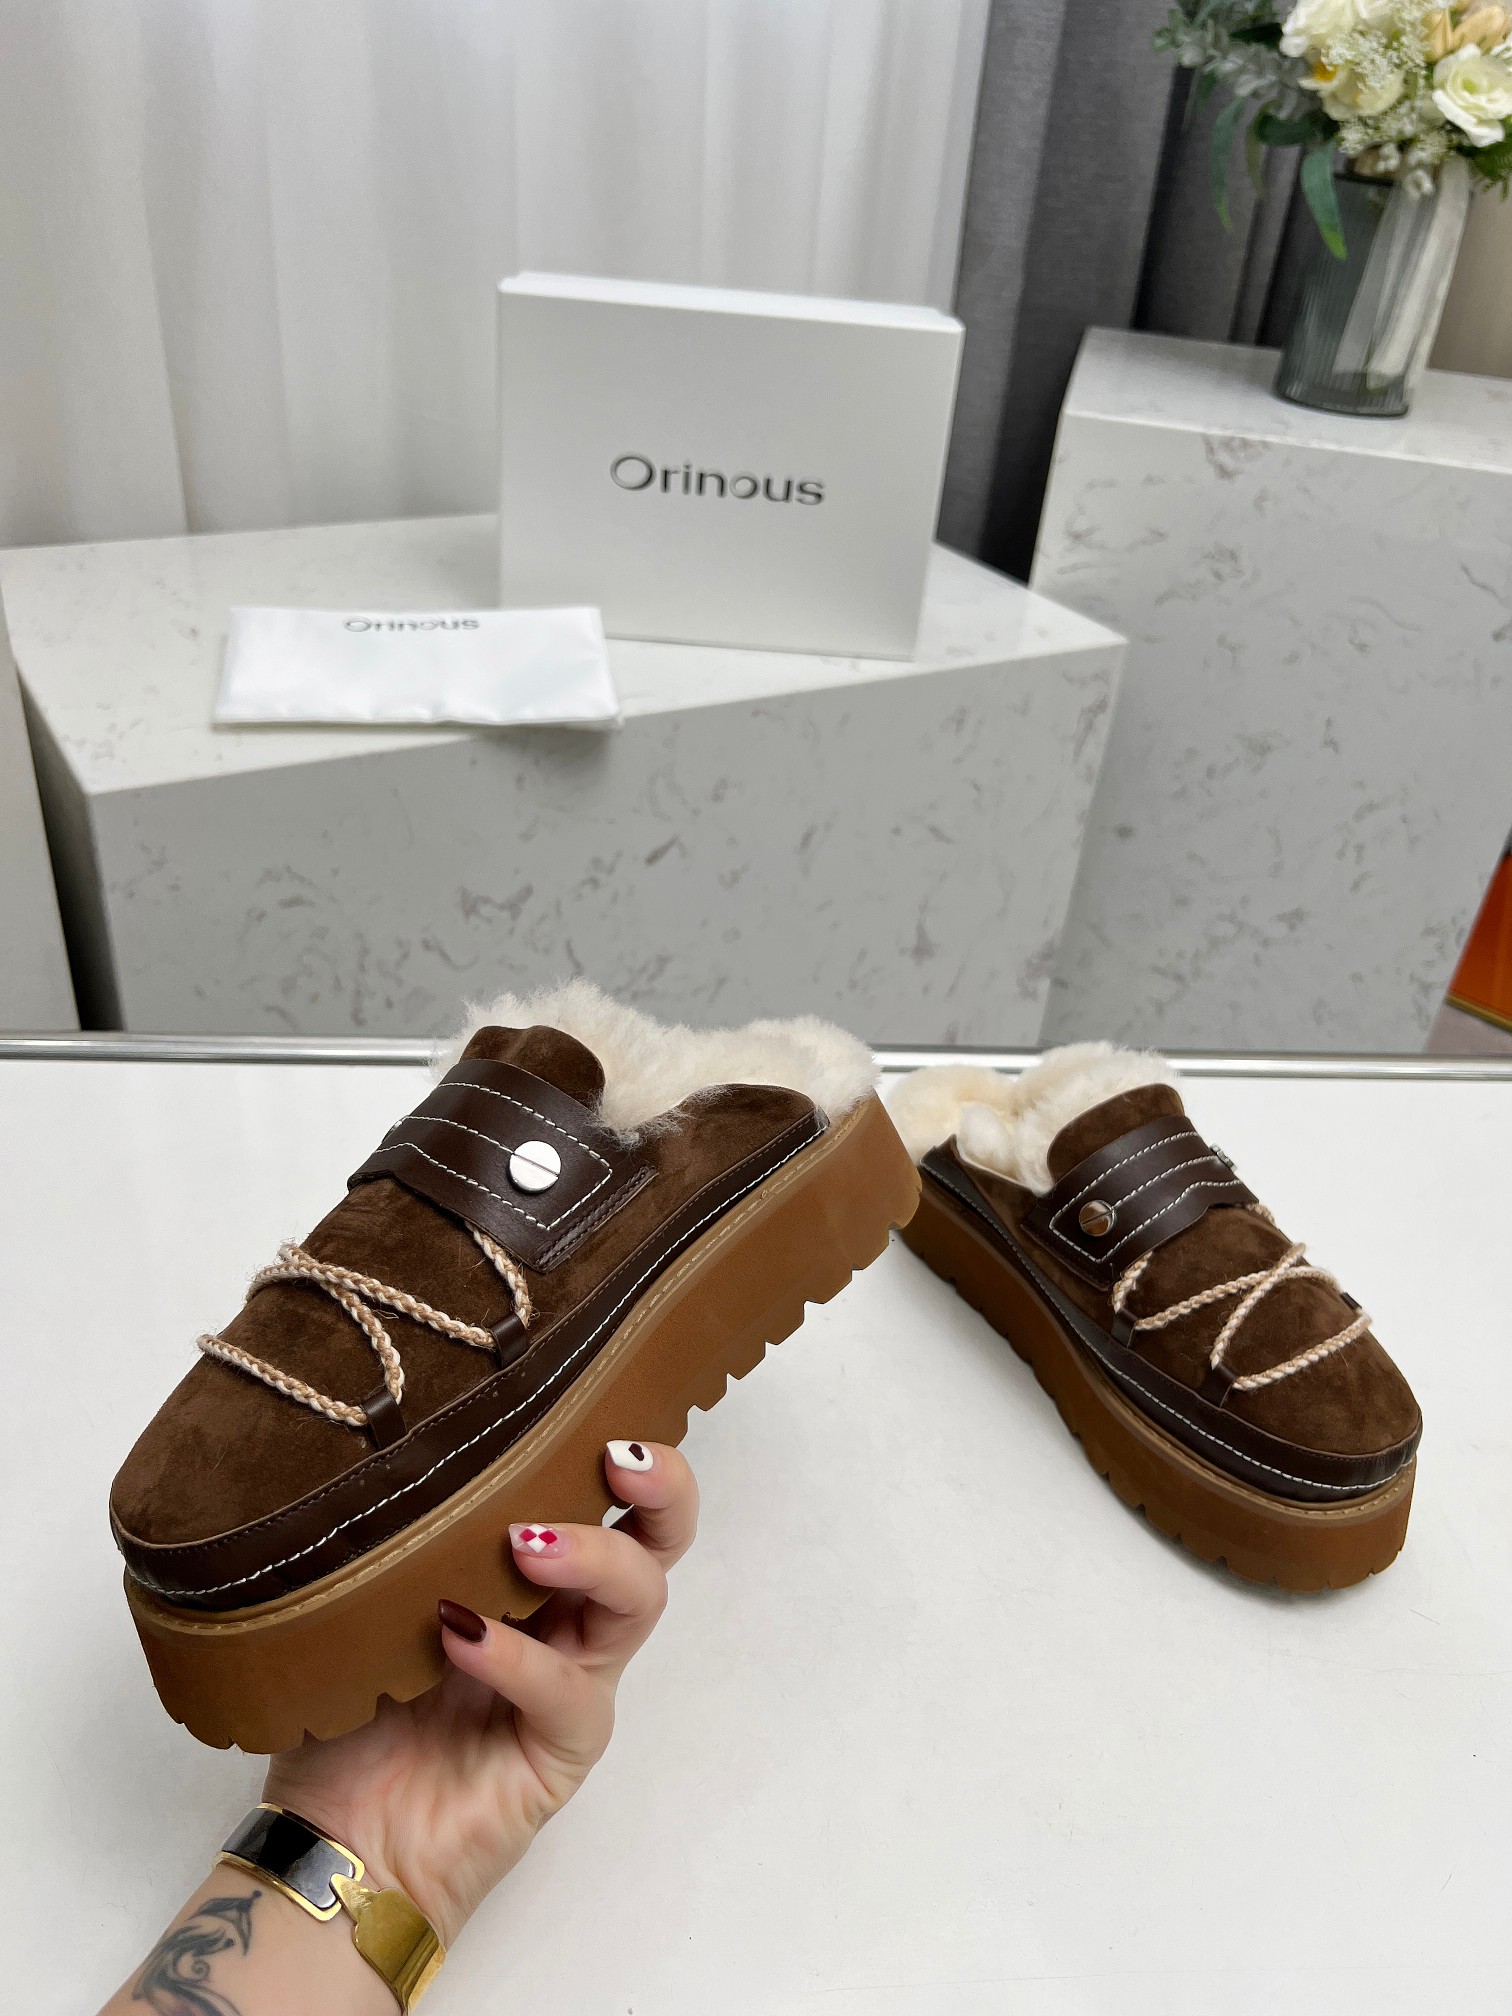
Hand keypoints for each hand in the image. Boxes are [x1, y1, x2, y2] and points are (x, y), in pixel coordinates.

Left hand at [261, 1439, 695, 1948]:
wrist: (334, 1841)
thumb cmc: (348, 1710)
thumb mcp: (361, 1601)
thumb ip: (391, 1533)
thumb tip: (374, 1440)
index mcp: (531, 1567)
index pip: (604, 1489)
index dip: (619, 1440)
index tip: (589, 1395)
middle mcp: (569, 1614)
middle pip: (660, 1535)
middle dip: (660, 1484)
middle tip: (615, 1454)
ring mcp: (574, 1679)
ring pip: (638, 1600)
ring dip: (593, 1556)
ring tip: (526, 1542)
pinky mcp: (563, 1747)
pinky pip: (565, 1692)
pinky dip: (516, 1657)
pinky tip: (458, 1635)